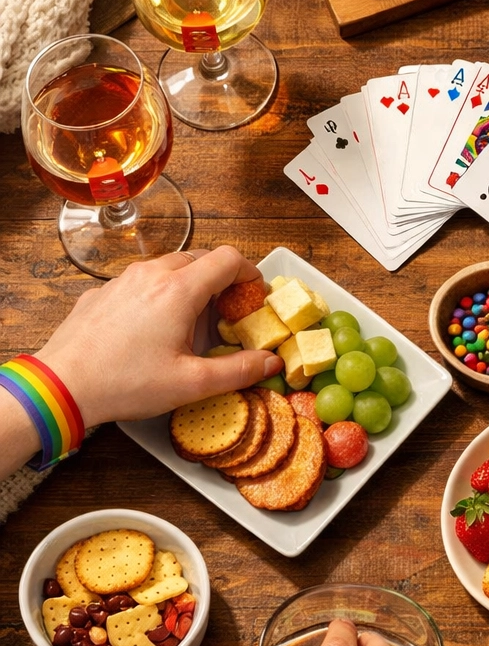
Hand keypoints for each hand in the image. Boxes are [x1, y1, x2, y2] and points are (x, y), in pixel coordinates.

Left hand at [34, 247, 282, 427]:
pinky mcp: (102, 293)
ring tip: (191, 321)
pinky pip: (141, 282)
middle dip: (221, 280)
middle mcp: (151, 275)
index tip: (254, 293)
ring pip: (169, 267)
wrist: (60, 386)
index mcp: (179, 290)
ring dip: (190, 284)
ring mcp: (123, 280)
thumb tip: (270, 362)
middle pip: (200, 258)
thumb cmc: (125, 383)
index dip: (249, 272)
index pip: (228, 258)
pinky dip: (159, 294)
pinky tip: (152, 328)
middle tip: (228, 311)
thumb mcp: (192, 384)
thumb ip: (239, 370)